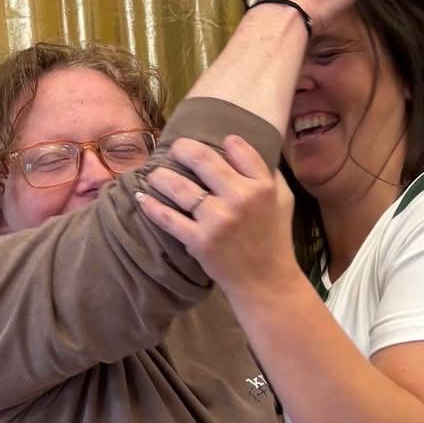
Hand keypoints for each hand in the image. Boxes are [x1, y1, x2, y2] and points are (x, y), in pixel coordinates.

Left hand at [137, 134, 300, 302]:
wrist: (265, 280)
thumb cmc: (274, 237)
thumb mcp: (282, 200)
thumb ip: (267, 173)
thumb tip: (243, 148)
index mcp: (262, 185)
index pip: (238, 148)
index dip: (223, 142)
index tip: (212, 142)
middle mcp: (240, 198)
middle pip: (203, 158)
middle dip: (182, 148)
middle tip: (174, 149)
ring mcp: (218, 220)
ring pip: (179, 186)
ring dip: (160, 175)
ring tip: (154, 173)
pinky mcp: (199, 240)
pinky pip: (168, 218)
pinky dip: (151, 206)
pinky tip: (141, 196)